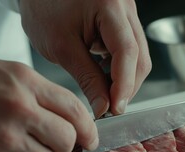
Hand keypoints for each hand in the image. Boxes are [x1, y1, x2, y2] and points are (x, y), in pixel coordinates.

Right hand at [0, 59, 97, 151]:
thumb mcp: (18, 75)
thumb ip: (49, 96)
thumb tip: (79, 124)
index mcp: (28, 83)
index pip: (75, 110)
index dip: (89, 129)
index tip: (91, 139)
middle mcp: (17, 108)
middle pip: (66, 140)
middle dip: (66, 145)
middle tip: (56, 141)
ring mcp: (1, 135)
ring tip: (28, 146)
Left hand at [19, 0, 151, 117]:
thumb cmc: (44, 7)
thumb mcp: (61, 46)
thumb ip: (87, 78)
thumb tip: (104, 106)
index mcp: (109, 7)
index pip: (127, 52)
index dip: (124, 85)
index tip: (115, 108)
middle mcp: (125, 8)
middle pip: (139, 57)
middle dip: (127, 87)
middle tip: (109, 107)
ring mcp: (127, 15)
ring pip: (138, 57)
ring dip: (125, 80)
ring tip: (105, 93)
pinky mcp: (124, 23)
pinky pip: (131, 52)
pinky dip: (121, 70)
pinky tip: (106, 77)